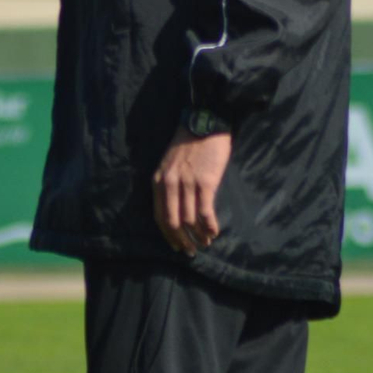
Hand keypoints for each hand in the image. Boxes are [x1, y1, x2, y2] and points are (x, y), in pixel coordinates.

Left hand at [152, 127, 230, 255]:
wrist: (205, 121)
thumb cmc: (189, 141)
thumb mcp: (169, 162)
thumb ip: (169, 183)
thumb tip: (176, 208)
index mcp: (159, 180)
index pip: (159, 216)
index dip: (168, 235)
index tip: (176, 246)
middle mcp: (170, 184)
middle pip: (173, 222)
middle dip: (182, 241)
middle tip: (190, 251)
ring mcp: (188, 184)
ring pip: (190, 220)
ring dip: (198, 236)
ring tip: (205, 243)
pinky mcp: (206, 182)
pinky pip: (205, 212)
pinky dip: (209, 227)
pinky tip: (214, 233)